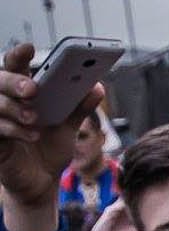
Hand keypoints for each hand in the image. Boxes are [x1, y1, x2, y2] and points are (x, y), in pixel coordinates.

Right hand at [0, 43, 104, 212]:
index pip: (16, 66)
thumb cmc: (49, 149)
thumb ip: (79, 108)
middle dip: (15, 81)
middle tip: (33, 89)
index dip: (19, 55)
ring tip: (34, 118)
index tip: (29, 48)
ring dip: (15, 108)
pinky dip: (14, 130)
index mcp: (22, 92)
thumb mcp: (68, 128)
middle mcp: (6, 101)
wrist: (42, 182)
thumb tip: (98, 86)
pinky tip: (31, 136)